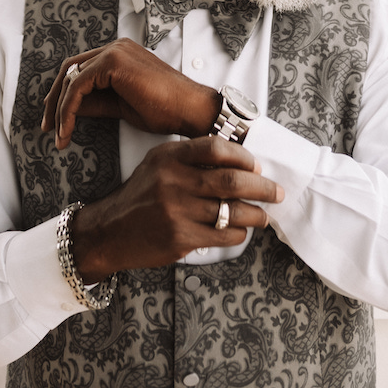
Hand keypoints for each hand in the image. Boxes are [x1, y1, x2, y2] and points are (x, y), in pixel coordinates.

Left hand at [41, 38, 220, 149]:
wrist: (189, 109)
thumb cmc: (164, 110)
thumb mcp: (120, 107)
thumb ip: (95, 103)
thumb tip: (69, 110)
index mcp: (120, 54)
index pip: (80, 69)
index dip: (63, 94)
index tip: (55, 120)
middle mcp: (115, 47)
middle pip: (70, 69)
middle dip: (54, 100)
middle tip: (47, 127)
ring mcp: (114, 51)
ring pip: (71, 77)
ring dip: (59, 108)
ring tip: (58, 135)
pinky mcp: (112, 62)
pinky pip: (78, 86)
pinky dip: (68, 109)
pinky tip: (67, 130)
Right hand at [70, 135, 284, 279]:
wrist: (110, 230)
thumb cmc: (142, 194)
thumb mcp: (159, 163)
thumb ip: (192, 157)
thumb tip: (240, 162)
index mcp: (170, 157)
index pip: (217, 148)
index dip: (244, 157)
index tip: (257, 167)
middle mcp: (173, 181)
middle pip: (232, 181)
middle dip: (263, 188)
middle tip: (276, 192)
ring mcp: (176, 211)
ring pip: (232, 211)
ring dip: (256, 214)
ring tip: (263, 215)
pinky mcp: (179, 238)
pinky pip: (223, 235)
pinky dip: (238, 233)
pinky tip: (239, 230)